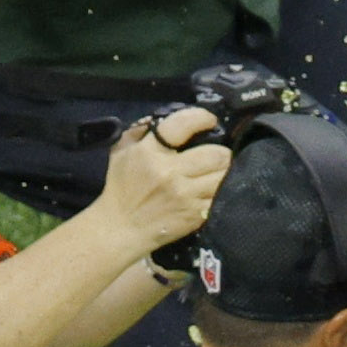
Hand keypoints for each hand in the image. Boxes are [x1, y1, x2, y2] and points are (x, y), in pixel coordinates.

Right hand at [97, 107, 231, 258]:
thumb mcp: (121, 152)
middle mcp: (170, 172)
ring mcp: (185, 195)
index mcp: (149, 152)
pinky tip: (214, 190)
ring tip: (217, 172)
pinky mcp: (195, 214)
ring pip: (224, 176)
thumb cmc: (122, 187)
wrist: (121, 228)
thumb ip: (140, 131)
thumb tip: (161, 118)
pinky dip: (221, 191)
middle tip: (217, 154)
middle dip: (221, 151)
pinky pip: (221, 197)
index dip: (202, 118)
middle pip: (216, 154)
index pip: (183, 125)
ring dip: (225, 172)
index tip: (209, 121)